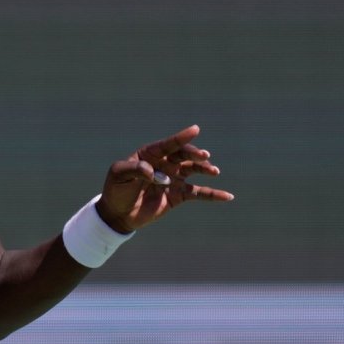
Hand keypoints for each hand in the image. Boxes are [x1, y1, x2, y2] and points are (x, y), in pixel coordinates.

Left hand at [96, 124, 233, 232]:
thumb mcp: (119, 176)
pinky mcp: (179, 195)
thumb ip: (135, 169)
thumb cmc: (116, 190)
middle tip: (204, 156)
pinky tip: (227, 196)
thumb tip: (153, 173)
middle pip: (183, 155)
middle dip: (194, 154)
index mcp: (149, 154)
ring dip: (205, 169)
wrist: (118, 214)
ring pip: (194, 170)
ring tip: (213, 171)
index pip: (168, 144)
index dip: (181, 137)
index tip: (195, 129)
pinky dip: (213, 194)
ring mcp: (173, 178)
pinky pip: (199, 193)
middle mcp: (165, 163)